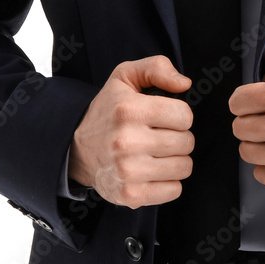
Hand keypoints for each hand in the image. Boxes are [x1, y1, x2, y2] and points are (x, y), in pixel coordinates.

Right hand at [68, 55, 192, 208]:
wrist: (77, 149)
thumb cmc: (109, 109)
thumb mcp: (126, 76)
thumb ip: (157, 68)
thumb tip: (185, 84)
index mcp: (129, 110)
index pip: (184, 115)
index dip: (180, 114)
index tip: (166, 116)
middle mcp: (127, 141)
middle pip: (186, 142)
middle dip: (180, 136)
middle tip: (161, 134)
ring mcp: (128, 172)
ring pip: (184, 167)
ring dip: (176, 159)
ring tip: (158, 152)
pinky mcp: (130, 195)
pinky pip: (174, 190)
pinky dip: (169, 181)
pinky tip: (154, 171)